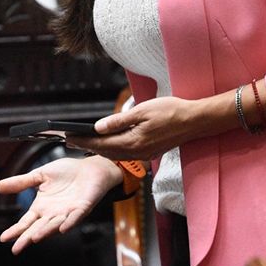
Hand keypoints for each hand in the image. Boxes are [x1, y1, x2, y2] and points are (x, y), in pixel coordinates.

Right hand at [0, 156, 120, 253]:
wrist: (88, 168)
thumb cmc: (66, 172)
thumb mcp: (39, 175)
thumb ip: (20, 182)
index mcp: (42, 207)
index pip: (26, 222)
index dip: (15, 230)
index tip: (3, 238)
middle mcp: (53, 214)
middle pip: (37, 229)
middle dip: (27, 239)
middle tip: (16, 249)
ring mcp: (68, 212)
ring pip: (54, 225)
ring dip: (45, 232)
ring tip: (34, 238)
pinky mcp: (82, 207)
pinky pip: (75, 217)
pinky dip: (69, 223)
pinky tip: (62, 228)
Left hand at [68, 96, 200, 161]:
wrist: (195, 121)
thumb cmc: (171, 111)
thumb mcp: (142, 111)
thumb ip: (118, 121)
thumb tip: (98, 127)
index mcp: (133, 142)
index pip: (101, 142)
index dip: (84, 140)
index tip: (69, 137)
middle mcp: (137, 152)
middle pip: (106, 151)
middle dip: (87, 145)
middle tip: (69, 141)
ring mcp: (144, 153)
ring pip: (115, 153)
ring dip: (98, 148)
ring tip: (83, 142)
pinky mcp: (149, 151)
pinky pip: (125, 153)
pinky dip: (112, 149)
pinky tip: (106, 144)